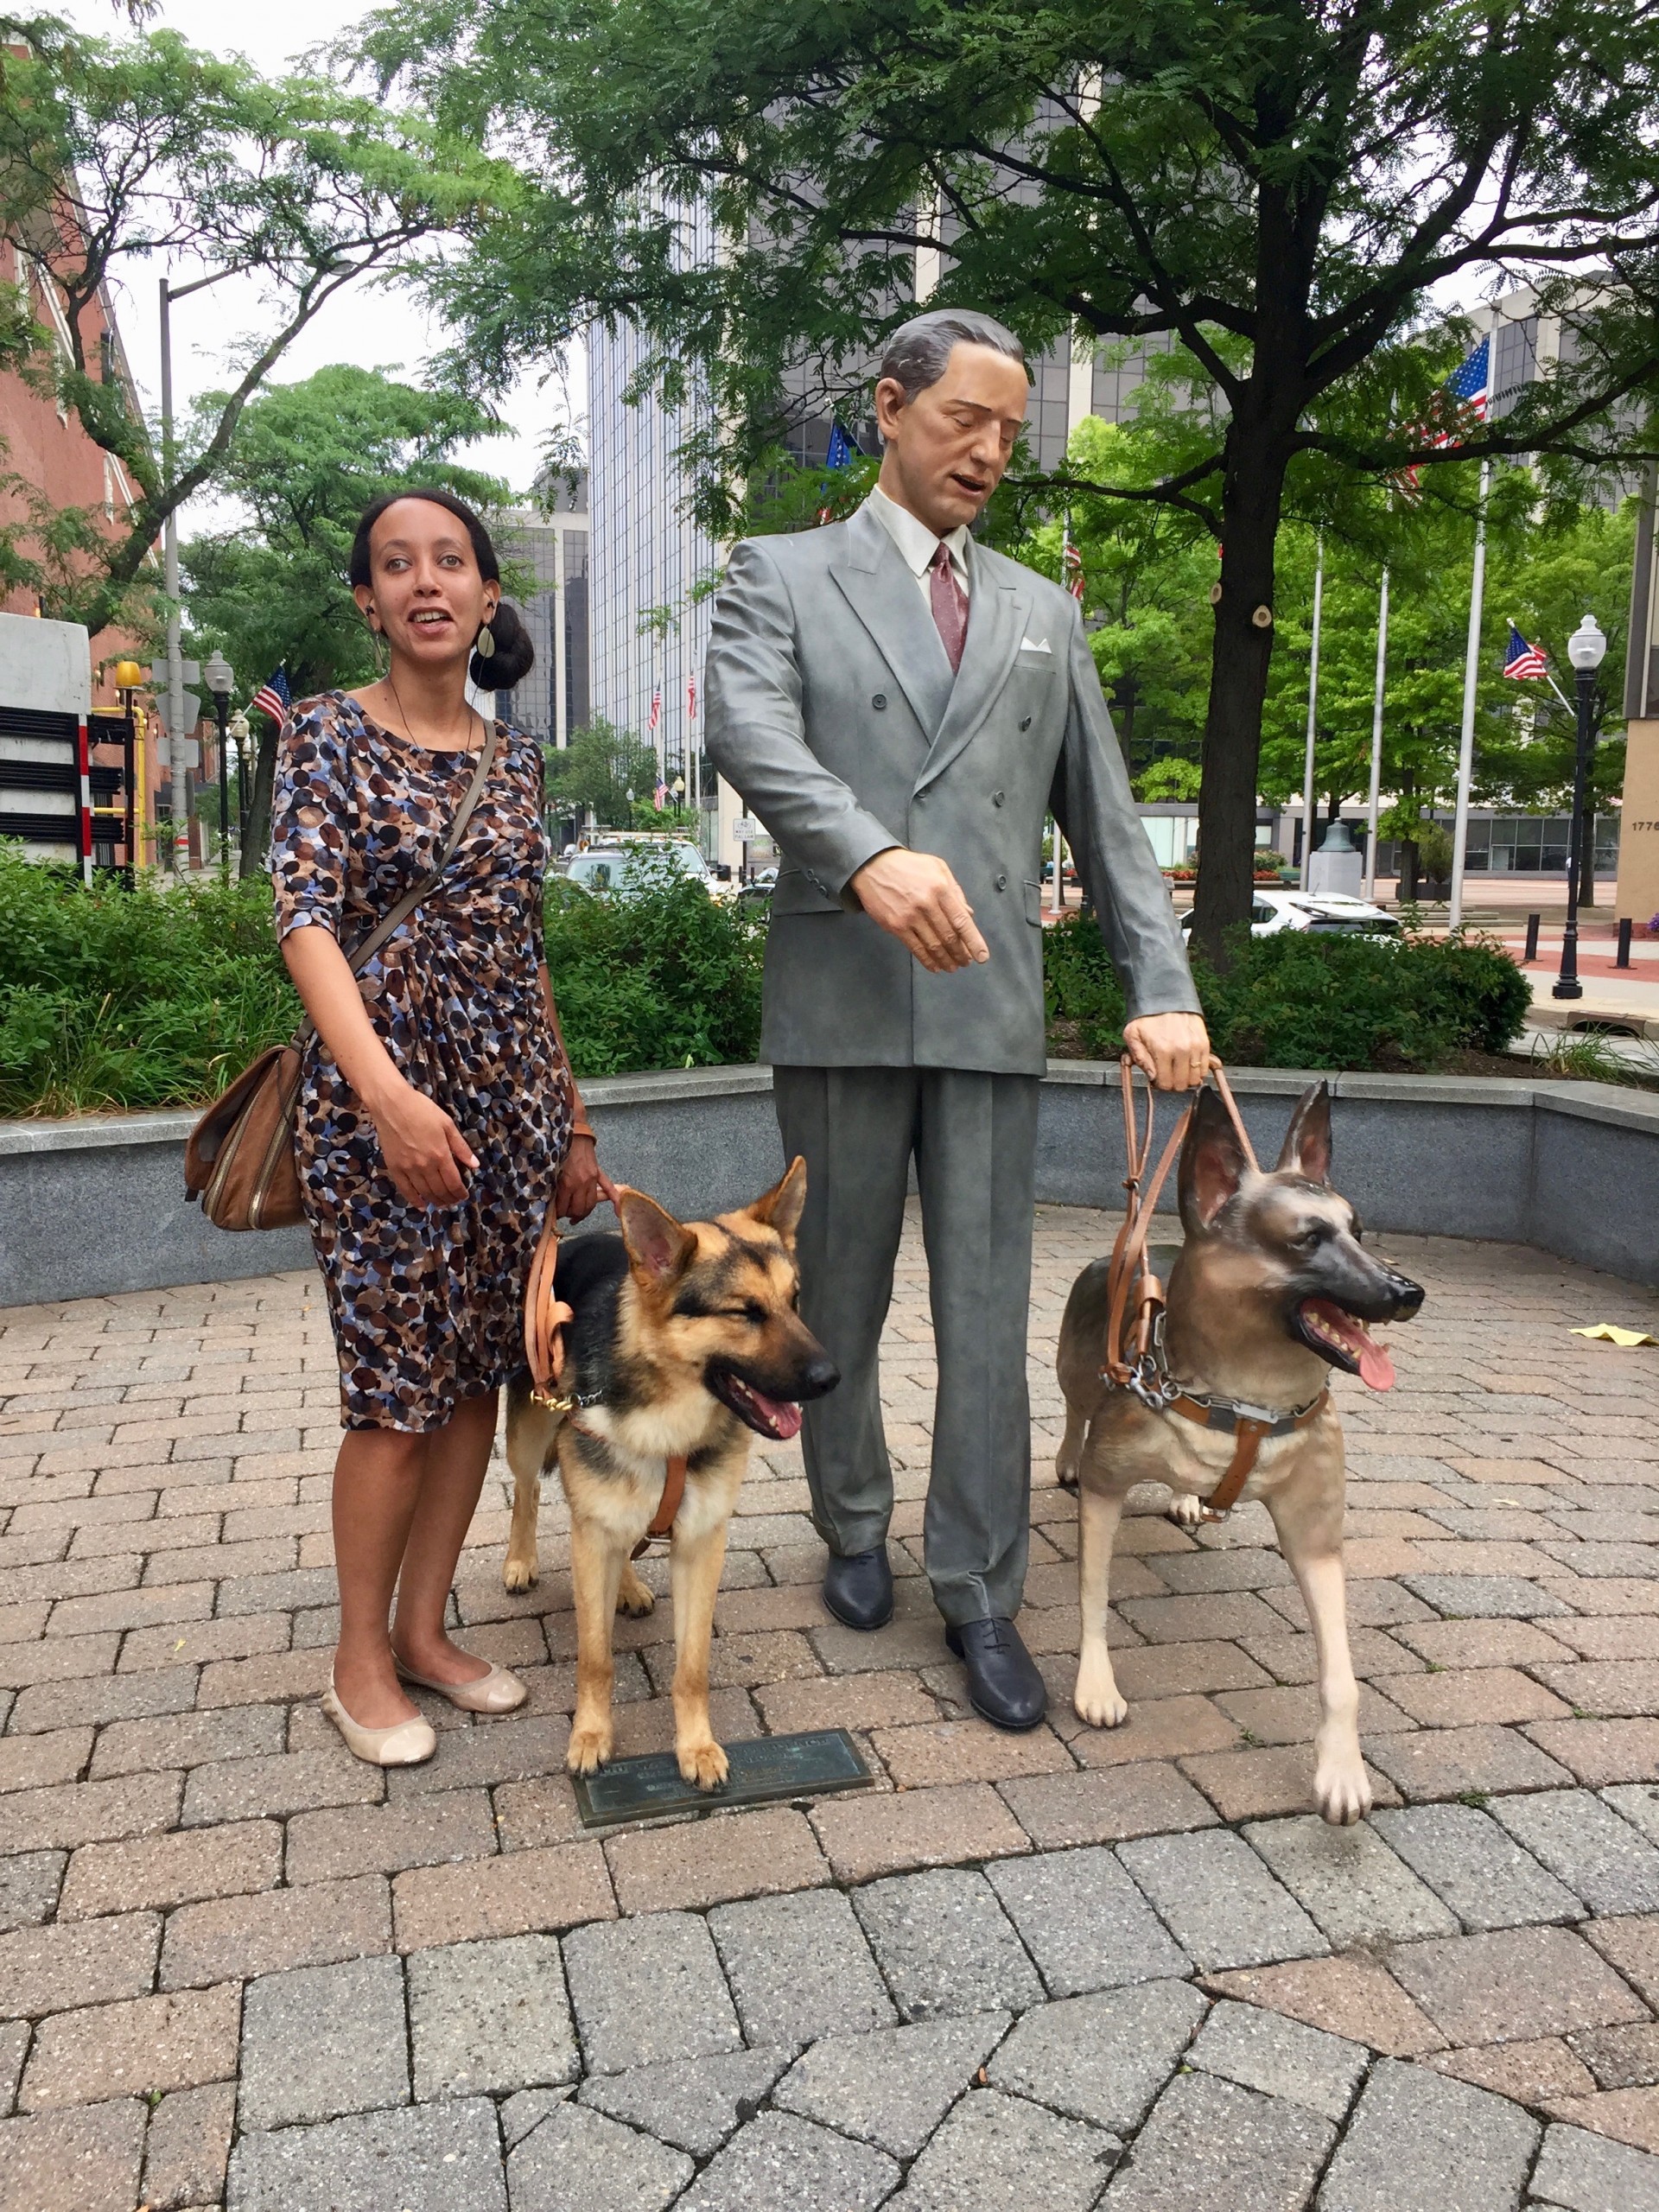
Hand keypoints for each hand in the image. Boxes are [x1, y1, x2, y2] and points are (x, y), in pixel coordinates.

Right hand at [367, 1077, 476, 1206]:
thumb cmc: (422, 1110)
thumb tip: (475, 1165)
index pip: (454, 1182)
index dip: (460, 1193)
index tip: (464, 1196)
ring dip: (435, 1201)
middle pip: (440, 1190)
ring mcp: (408, 1168)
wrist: (392, 1104)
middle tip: (454, 1201)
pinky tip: (421, 1206)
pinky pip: (405, 1190)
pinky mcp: (394, 1168)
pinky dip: (414, 1200)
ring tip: (441, 1204)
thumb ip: (461, 1147)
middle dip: (449, 1199)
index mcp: (440, 1154)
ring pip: (424, 1192)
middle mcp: (425, 1165)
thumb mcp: (447, 1124)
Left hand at [556, 1134, 617, 1223]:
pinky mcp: (598, 1174)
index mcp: (568, 1184)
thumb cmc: (559, 1151)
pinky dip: (615, 1200)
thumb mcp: (552, 1171)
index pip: (564, 1208)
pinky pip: (609, 1189)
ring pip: (591, 1204)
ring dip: (584, 1212)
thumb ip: (554, 1187)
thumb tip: (552, 1202)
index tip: (555, 1214)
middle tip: (565, 1213)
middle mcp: (581, 1184)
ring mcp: (592, 1180)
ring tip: (577, 1215)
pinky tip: (618, 1212)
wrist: (573, 1134)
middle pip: (579, 1209)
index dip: (558, 1213)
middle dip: (571, 1214)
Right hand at [849, 848, 989, 972]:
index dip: (973, 941)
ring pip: (933, 946)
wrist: (873, 866)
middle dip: (960, 953)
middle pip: (949, 937)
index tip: (982, 957)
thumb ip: (955, 890)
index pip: (962, 921)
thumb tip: (968, 914)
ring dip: (946, 960)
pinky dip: (927, 960)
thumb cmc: (909, 866)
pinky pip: (915, 948)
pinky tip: (935, 966)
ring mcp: (910, 917)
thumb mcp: (937, 868)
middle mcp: (927, 904)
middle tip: (966, 962)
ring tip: (953, 967)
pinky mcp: (895, 926)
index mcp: (940, 888)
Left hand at [1124, 1012, 1211, 1091]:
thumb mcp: (1132, 1035)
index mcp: (1162, 1050)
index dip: (1160, 1084)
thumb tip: (1152, 1077)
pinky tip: (1187, 1064)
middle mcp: (1181, 1050)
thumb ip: (1139, 1058)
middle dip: (1172, 1083)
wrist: (1166, 996)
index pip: (1165, 1083)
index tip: (1157, 1078)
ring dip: (1186, 1079)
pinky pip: (1205, 1067)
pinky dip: (1197, 1070)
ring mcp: (1195, 1047)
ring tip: (1177, 1070)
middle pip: (1181, 1084)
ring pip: (1195, 1079)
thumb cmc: (1147, 1016)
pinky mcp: (1204, 1043)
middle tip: (1167, 1074)